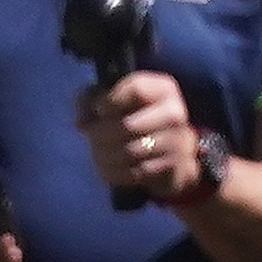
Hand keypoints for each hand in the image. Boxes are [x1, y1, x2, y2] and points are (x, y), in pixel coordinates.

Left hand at [76, 70, 207, 204]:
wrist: (169, 152)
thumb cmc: (133, 117)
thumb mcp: (110, 100)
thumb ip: (89, 100)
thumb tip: (82, 122)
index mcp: (163, 88)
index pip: (136, 89)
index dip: (110, 101)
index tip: (99, 110)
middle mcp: (175, 113)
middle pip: (129, 125)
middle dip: (102, 134)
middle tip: (91, 137)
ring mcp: (180, 142)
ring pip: (132, 152)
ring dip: (107, 155)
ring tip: (97, 153)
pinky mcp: (177, 168)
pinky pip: (139, 173)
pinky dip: (118, 172)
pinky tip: (109, 168)